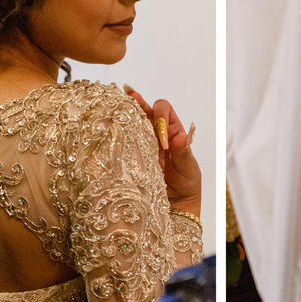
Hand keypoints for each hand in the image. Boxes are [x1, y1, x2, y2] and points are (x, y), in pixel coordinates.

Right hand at [123, 85, 201, 213]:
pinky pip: (124, 139)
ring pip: (133, 121)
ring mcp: (142, 142)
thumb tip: (182, 137)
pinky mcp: (131, 154)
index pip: (165, 111)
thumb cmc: (186, 184)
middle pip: (146, 110)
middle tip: (131, 97)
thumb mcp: (188, 168)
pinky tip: (113, 118)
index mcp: (173, 131)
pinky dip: (118, 128)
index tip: (161, 139)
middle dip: (138, 103)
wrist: (175, 203)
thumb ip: (183, 153)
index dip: (161, 117)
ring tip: (120, 99)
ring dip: (127, 110)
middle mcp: (156, 133)